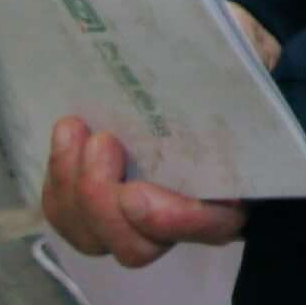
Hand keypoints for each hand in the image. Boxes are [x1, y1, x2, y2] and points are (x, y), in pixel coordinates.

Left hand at [37, 5, 279, 266]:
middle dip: (104, 202)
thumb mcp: (246, 59)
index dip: (172, 221)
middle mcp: (188, 218)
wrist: (200, 58)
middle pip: (138, 247)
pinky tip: (68, 137)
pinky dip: (59, 183)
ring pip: (95, 238)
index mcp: (239, 188)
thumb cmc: (229, 60)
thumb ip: (242, 74)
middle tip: (102, 143)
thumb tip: (227, 62)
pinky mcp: (101, 207)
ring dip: (74, 189)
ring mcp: (139, 219)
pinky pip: (69, 217)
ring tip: (76, 130)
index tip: (136, 194)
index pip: (211, 226)